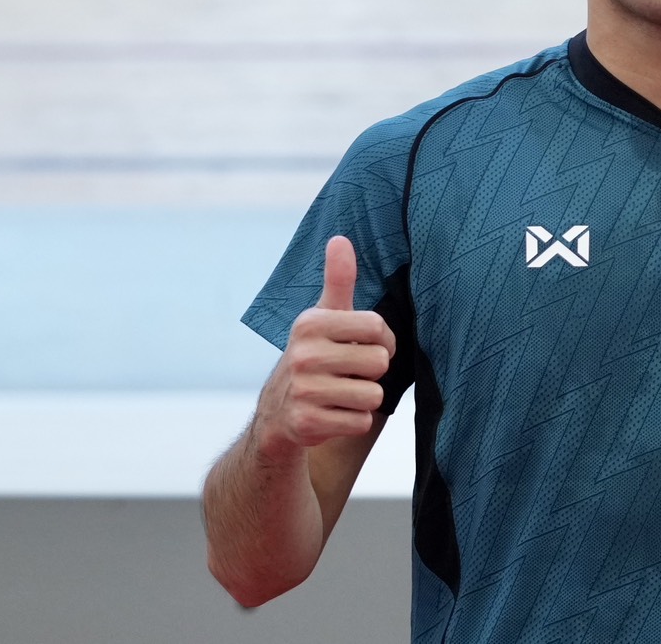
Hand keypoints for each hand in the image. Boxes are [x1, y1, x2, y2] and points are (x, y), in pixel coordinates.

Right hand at [254, 236, 395, 454]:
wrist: (278, 414)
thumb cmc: (315, 356)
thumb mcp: (324, 317)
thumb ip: (338, 279)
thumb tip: (340, 238)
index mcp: (310, 323)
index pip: (377, 327)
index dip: (382, 341)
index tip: (366, 345)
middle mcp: (303, 355)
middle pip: (379, 362)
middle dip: (372, 372)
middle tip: (349, 373)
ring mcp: (303, 390)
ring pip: (373, 396)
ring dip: (363, 399)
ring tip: (340, 394)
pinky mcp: (306, 423)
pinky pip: (361, 422)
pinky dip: (353, 422)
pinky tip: (332, 414)